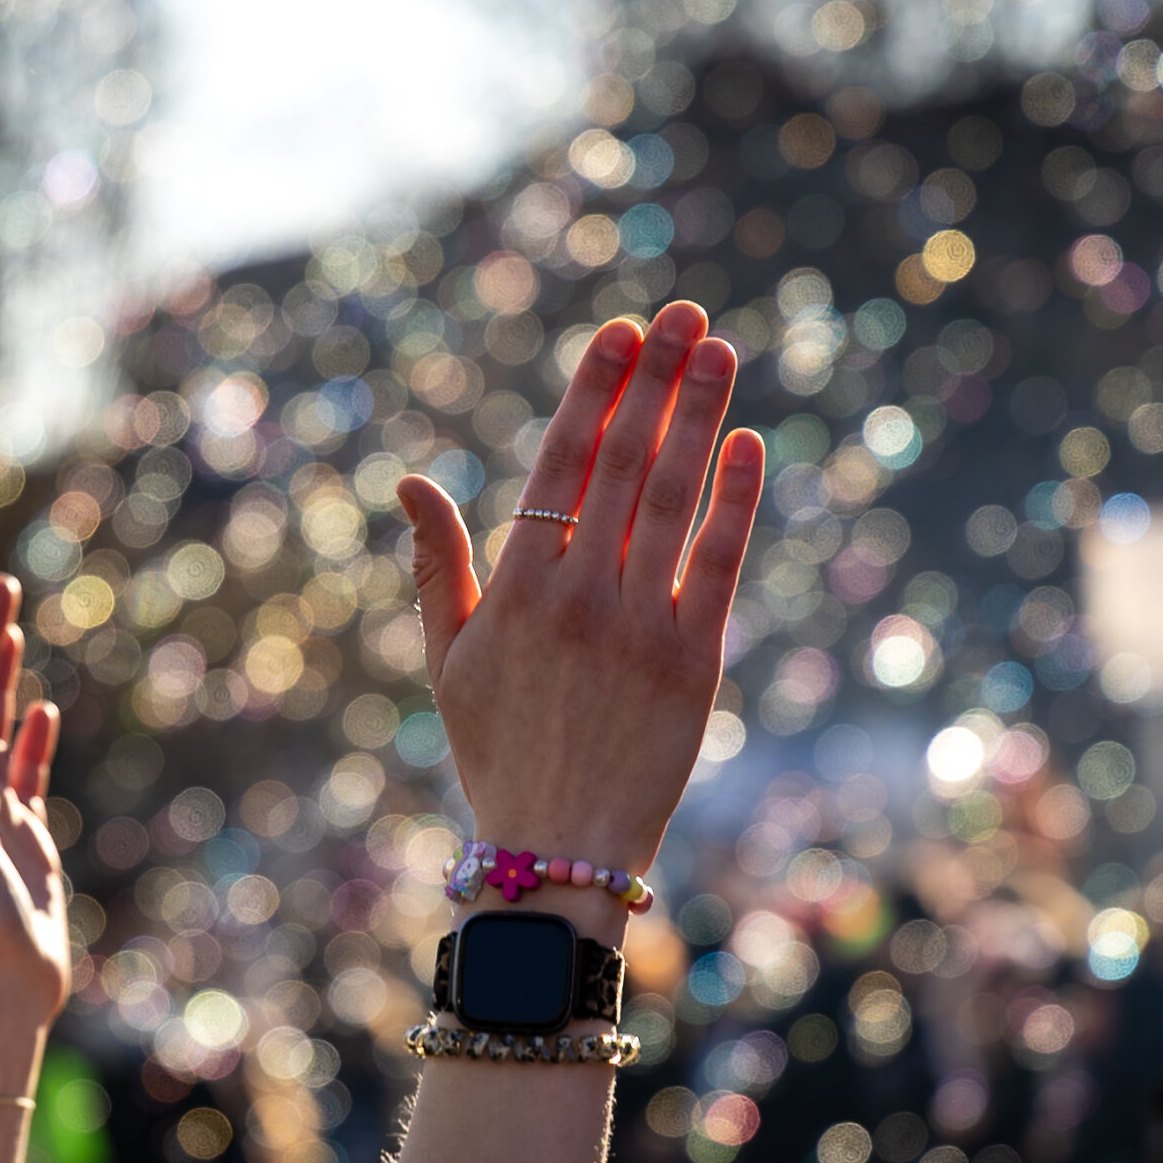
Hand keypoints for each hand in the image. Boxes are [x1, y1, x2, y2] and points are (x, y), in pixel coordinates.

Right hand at [398, 300, 763, 885]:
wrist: (558, 848)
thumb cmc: (496, 750)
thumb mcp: (445, 660)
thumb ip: (436, 563)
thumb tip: (411, 480)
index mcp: (515, 589)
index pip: (559, 464)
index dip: (594, 391)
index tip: (620, 332)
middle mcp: (578, 596)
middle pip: (623, 463)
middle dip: (656, 381)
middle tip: (685, 314)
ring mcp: (640, 627)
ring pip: (674, 498)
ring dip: (701, 416)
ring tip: (720, 351)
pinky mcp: (695, 662)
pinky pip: (720, 563)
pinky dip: (737, 500)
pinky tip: (751, 443)